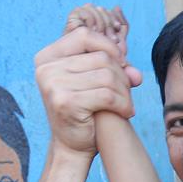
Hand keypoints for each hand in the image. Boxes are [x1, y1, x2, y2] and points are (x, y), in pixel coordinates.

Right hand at [34, 6, 141, 156]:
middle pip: (101, 57)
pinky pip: (108, 95)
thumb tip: (137, 73)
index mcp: (47, 57)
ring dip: (125, 92)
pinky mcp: (65, 102)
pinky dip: (123, 104)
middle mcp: (46, 68)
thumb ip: (114, 68)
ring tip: (126, 104)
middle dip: (122, 75)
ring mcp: (53, 85)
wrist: (72, 147)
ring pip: (108, 76)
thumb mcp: (95, 83)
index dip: (109, 47)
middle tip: (127, 92)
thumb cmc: (84, 111)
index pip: (84, 35)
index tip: (122, 63)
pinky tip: (126, 113)